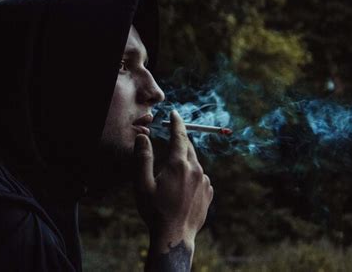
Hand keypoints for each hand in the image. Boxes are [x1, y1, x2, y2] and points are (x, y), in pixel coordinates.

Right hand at [133, 110, 213, 249]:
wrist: (174, 237)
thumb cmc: (155, 211)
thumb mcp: (143, 184)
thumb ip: (143, 158)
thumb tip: (143, 137)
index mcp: (178, 164)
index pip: (179, 136)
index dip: (176, 123)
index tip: (175, 114)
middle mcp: (195, 170)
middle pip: (188, 148)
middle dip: (180, 141)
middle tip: (172, 138)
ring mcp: (205, 182)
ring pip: (194, 164)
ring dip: (185, 162)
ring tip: (171, 178)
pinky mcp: (209, 193)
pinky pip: (200, 178)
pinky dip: (192, 177)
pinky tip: (181, 190)